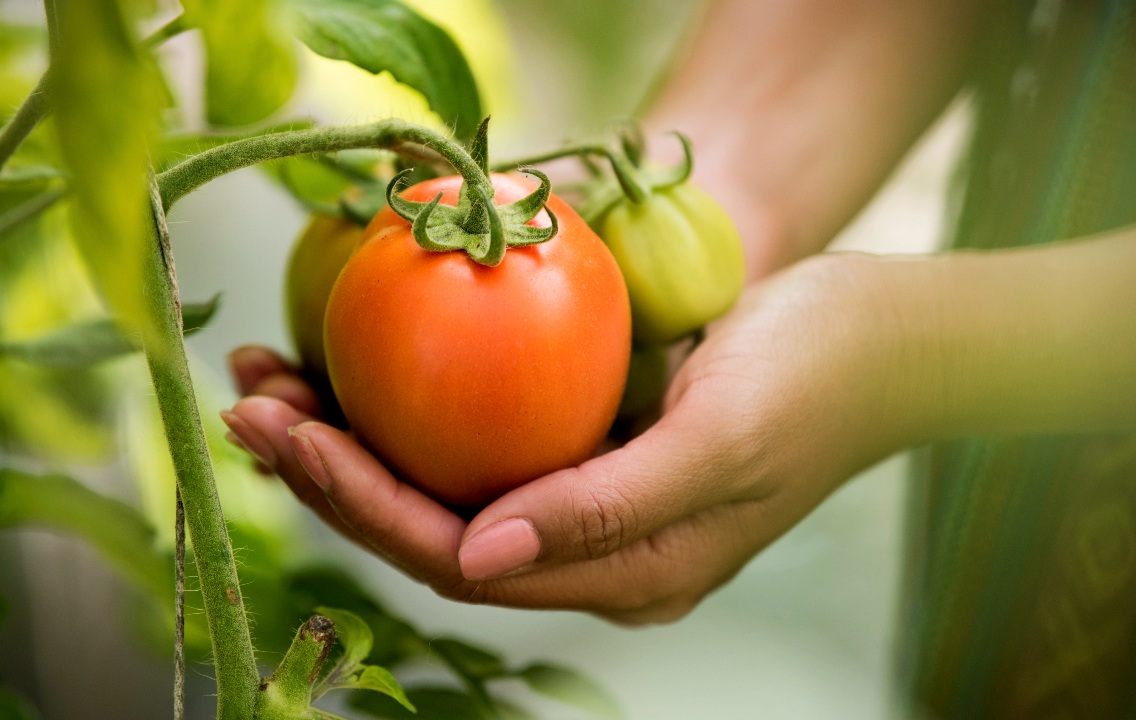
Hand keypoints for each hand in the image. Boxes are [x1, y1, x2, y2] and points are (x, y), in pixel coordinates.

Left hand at [223, 255, 913, 623]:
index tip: (291, 440)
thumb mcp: (718, 440)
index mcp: (627, 574)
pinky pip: (480, 439)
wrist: (885, 335)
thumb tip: (477, 558)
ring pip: (447, 485)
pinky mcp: (593, 446)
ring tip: (273, 385)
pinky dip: (411, 408)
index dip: (367, 504)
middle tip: (249, 406)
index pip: (464, 557)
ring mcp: (591, 500)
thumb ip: (605, 510)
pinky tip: (357, 369)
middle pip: (436, 528)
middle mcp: (595, 552)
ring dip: (357, 440)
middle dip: (334, 475)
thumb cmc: (816, 376)